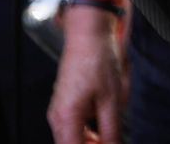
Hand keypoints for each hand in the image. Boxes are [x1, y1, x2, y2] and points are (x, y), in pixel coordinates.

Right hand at [47, 0, 128, 143]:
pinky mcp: (64, 105)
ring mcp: (58, 111)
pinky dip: (87, 131)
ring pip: (72, 138)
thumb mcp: (112, 99)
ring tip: (110, 133)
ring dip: (91, 141)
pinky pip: (73, 127)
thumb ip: (111, 129)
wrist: (88, 37)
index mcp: (66, 118)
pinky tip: (103, 124)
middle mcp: (57, 117)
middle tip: (111, 139)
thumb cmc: (98, 61)